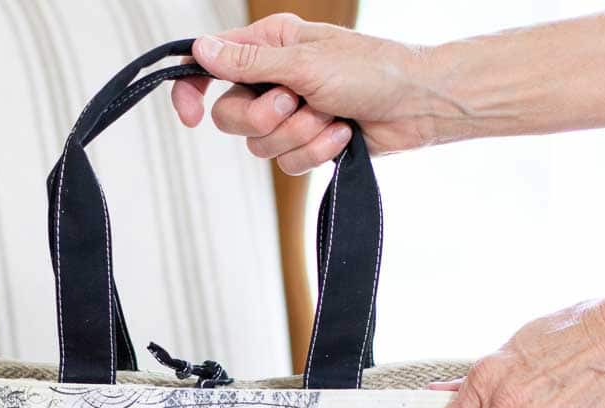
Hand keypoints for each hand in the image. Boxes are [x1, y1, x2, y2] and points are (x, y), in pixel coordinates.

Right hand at [171, 14, 445, 174]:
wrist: (416, 105)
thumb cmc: (371, 69)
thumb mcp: (303, 62)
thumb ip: (247, 63)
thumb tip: (199, 50)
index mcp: (267, 47)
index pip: (209, 67)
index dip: (190, 91)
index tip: (188, 116)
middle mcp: (272, 80)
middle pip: (229, 117)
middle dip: (264, 118)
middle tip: (295, 102)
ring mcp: (289, 115)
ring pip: (260, 145)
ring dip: (299, 135)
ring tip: (330, 116)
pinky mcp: (307, 144)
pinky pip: (288, 164)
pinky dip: (316, 151)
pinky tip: (342, 134)